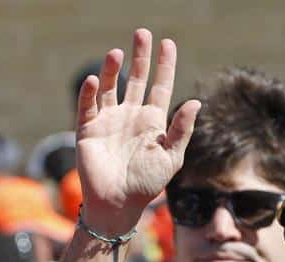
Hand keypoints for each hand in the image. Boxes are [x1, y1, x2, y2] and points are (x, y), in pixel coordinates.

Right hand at [74, 29, 200, 237]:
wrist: (118, 204)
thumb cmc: (147, 184)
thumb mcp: (171, 158)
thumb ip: (182, 129)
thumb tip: (196, 101)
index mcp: (152, 121)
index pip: (160, 85)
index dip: (164, 65)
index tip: (168, 43)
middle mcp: (130, 115)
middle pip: (135, 78)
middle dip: (140, 57)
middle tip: (142, 33)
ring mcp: (109, 120)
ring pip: (110, 86)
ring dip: (112, 69)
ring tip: (118, 52)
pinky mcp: (88, 129)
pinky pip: (88, 105)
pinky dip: (90, 92)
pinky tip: (95, 79)